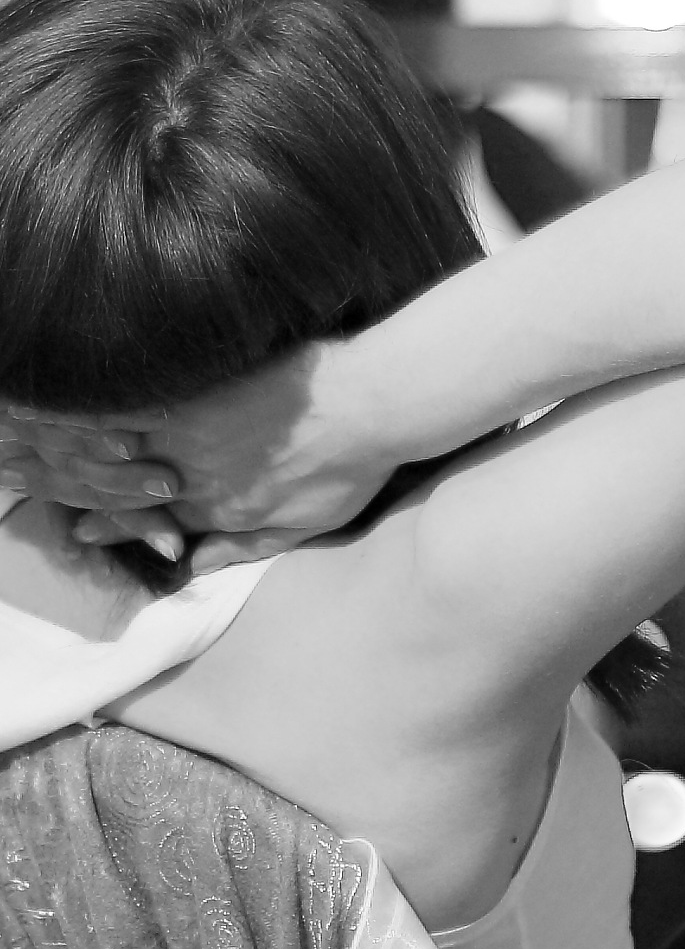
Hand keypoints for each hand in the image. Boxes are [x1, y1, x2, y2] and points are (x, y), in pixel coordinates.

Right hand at [2, 341, 396, 571]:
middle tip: (48, 488)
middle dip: (83, 490)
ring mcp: (195, 425)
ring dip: (86, 448)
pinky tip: (90, 402)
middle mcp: (196, 472)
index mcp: (220, 509)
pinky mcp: (202, 383)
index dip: (115, 525)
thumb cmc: (348, 469)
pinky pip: (144, 395)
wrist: (372, 402)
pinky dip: (113, 403)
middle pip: (126, 485)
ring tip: (49, 447)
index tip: (82, 527)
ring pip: (125, 442)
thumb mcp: (303, 527)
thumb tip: (197, 566)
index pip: (152, 523)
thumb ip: (245, 549)